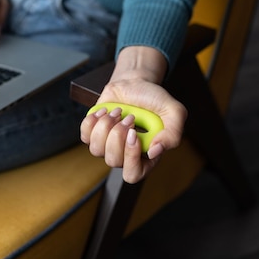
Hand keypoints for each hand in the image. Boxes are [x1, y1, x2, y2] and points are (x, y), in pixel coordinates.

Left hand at [80, 46, 187, 183]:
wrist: (136, 83)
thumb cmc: (154, 99)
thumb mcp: (174, 112)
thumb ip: (173, 134)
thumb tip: (155, 151)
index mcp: (145, 156)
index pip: (133, 175)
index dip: (130, 157)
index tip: (134, 133)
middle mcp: (125, 155)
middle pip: (113, 161)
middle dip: (118, 136)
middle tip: (129, 117)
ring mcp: (107, 145)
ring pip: (97, 150)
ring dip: (107, 126)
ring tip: (118, 111)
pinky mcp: (93, 133)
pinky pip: (85, 136)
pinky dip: (93, 121)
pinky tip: (105, 111)